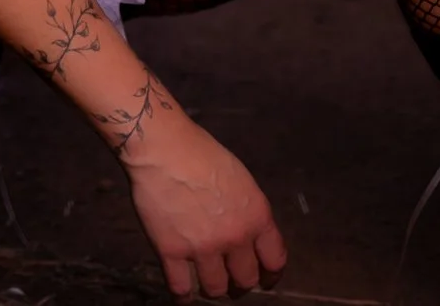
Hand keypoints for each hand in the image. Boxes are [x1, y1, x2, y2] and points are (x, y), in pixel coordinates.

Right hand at [125, 118, 286, 298]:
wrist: (164, 147)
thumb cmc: (201, 153)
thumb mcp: (240, 178)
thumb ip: (248, 210)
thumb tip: (250, 235)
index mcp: (256, 215)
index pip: (275, 260)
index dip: (271, 275)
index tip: (265, 279)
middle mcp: (234, 237)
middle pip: (246, 281)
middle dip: (240, 282)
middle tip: (232, 279)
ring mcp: (203, 248)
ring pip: (216, 290)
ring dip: (213, 287)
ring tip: (207, 280)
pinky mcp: (172, 252)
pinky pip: (181, 290)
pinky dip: (183, 296)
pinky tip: (184, 292)